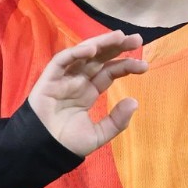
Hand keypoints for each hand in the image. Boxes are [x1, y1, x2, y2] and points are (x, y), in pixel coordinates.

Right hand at [27, 30, 146, 156]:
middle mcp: (78, 80)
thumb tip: (134, 102)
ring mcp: (65, 77)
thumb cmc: (67, 143)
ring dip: (100, 43)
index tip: (144, 66)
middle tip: (137, 39)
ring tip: (119, 36)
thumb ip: (116, 121)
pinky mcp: (50, 77)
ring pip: (84, 54)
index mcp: (89, 91)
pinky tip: (91, 49)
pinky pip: (63, 60)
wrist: (42, 151)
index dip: (126, 66)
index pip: (109, 72)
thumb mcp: (97, 135)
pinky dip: (76, 52)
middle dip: (117, 47)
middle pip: (100, 58)